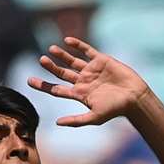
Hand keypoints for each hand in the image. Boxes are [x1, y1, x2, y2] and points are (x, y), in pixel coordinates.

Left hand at [28, 37, 149, 127]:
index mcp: (79, 94)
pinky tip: (67, 40)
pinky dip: (78, 45)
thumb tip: (57, 123)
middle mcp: (83, 81)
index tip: (29, 80)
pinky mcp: (101, 60)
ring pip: (72, 61)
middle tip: (41, 60)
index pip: (56, 90)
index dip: (43, 85)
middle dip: (51, 67)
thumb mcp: (94, 117)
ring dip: (61, 55)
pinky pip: (87, 50)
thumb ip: (76, 120)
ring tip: (51, 49)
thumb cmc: (115, 109)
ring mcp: (91, 70)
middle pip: (62, 73)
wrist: (134, 97)